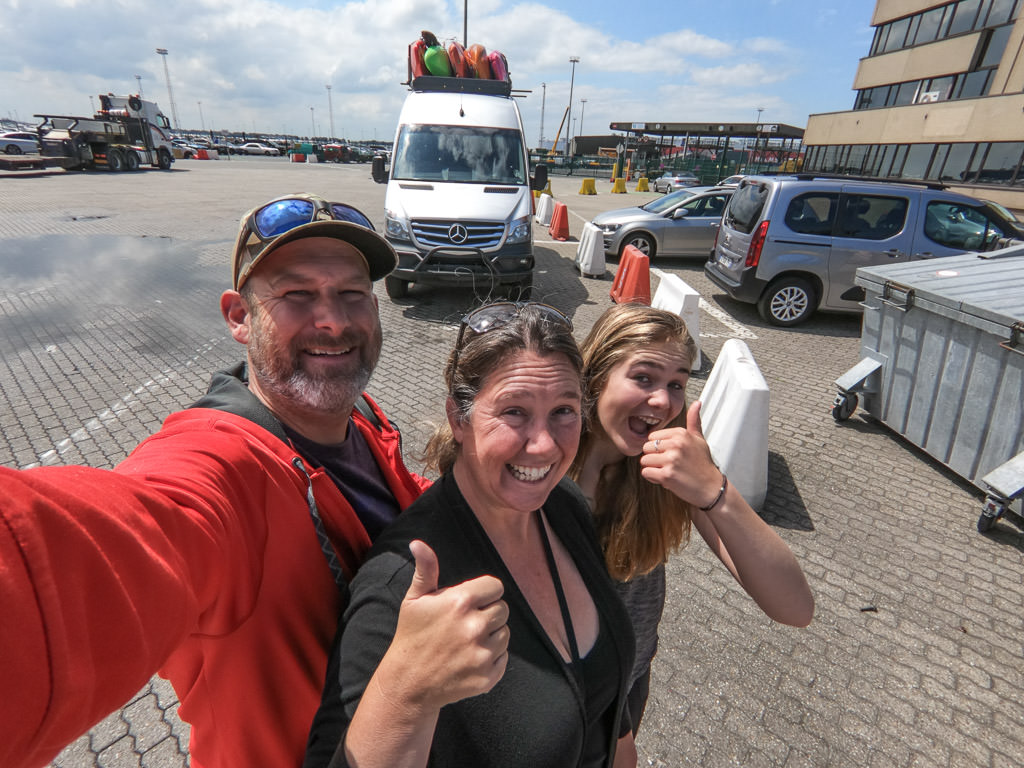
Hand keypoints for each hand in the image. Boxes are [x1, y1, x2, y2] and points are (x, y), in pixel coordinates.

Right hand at [381, 540, 509, 710]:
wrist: (408, 683)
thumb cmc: (412, 636)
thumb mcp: (415, 599)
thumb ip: (426, 569)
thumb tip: (418, 543)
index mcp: (460, 602)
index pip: (495, 587)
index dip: (484, 593)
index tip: (470, 602)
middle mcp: (475, 627)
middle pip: (502, 610)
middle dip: (488, 613)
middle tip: (467, 623)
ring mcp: (482, 654)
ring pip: (505, 634)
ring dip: (491, 635)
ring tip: (467, 641)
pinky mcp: (487, 677)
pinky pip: (504, 658)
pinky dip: (492, 658)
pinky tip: (470, 658)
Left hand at [640, 401, 722, 508]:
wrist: (710, 488)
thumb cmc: (703, 464)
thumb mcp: (699, 439)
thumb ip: (694, 421)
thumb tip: (697, 403)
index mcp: (681, 434)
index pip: (652, 436)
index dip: (658, 447)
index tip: (669, 453)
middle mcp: (676, 444)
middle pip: (646, 448)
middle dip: (654, 457)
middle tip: (668, 464)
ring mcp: (671, 460)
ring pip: (644, 461)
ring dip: (653, 468)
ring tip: (667, 471)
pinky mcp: (667, 475)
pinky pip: (646, 473)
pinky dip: (653, 478)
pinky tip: (666, 478)